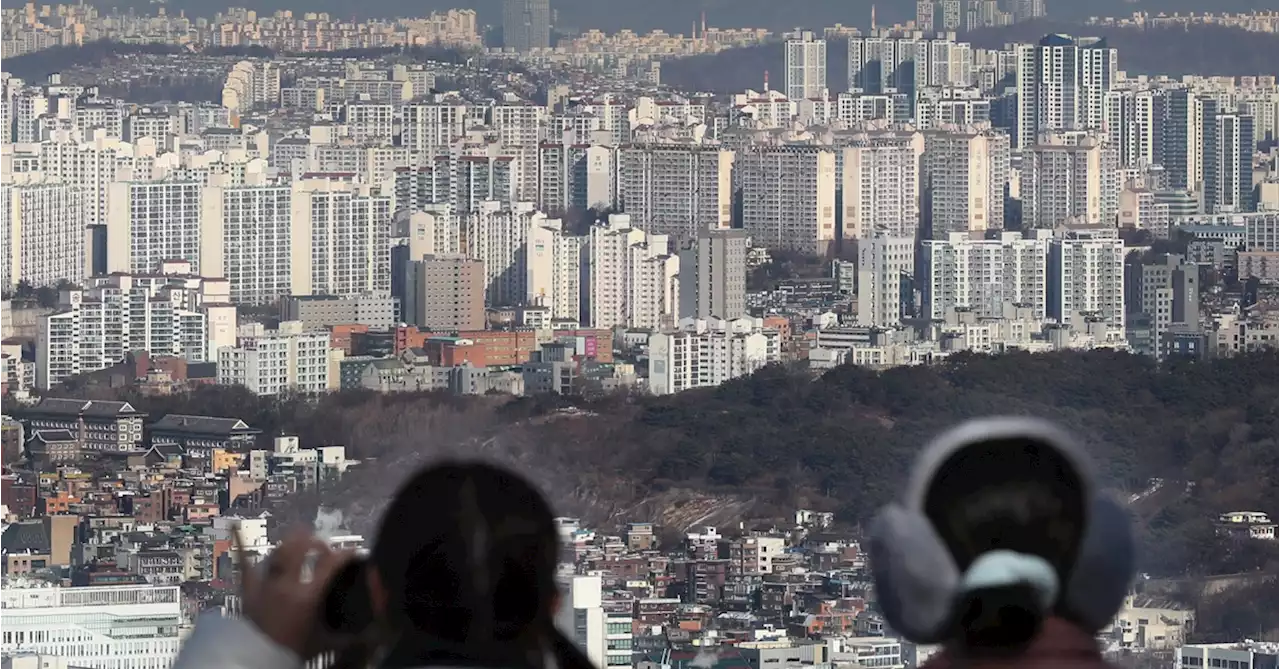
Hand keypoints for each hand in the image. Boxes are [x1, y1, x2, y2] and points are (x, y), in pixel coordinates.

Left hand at [234, 526, 353, 659]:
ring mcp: (266, 585)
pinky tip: (235, 527)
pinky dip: (240, 545)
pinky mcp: (249, 591)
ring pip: (278, 553)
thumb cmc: (291, 653)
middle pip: (301, 548)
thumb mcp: (324, 643)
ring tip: (298, 538)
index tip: (353, 552)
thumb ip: (350, 638)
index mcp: (307, 596)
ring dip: (290, 544)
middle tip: (322, 545)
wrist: (257, 663)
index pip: (331, 564)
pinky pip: (244, 565)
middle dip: (314, 541)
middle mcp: (287, 585)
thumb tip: (375, 636)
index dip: (345, 554)